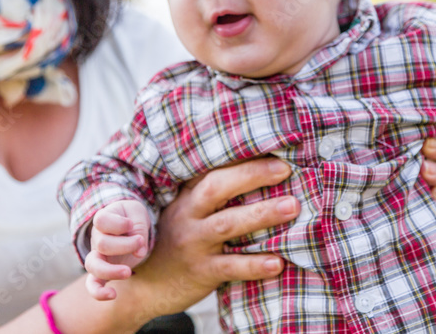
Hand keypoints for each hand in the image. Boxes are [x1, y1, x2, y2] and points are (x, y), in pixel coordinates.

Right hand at [84, 200, 151, 300]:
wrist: (130, 226)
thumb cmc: (132, 217)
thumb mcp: (138, 214)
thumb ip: (139, 228)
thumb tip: (139, 252)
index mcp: (102, 219)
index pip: (101, 221)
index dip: (118, 223)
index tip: (131, 224)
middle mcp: (96, 238)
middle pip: (102, 244)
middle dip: (126, 245)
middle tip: (140, 242)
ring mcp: (97, 255)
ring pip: (92, 265)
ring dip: (111, 270)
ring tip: (128, 272)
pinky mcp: (102, 271)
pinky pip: (92, 284)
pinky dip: (98, 292)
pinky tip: (112, 295)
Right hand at [121, 158, 299, 322]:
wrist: (143, 288)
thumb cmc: (174, 245)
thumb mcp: (183, 215)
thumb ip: (208, 197)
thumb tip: (256, 174)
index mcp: (186, 197)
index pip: (211, 168)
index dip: (239, 156)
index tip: (269, 146)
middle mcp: (187, 215)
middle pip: (217, 187)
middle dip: (252, 175)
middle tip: (285, 169)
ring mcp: (193, 243)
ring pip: (227, 224)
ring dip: (261, 214)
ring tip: (292, 206)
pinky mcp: (200, 272)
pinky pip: (230, 267)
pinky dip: (255, 264)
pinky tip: (278, 262)